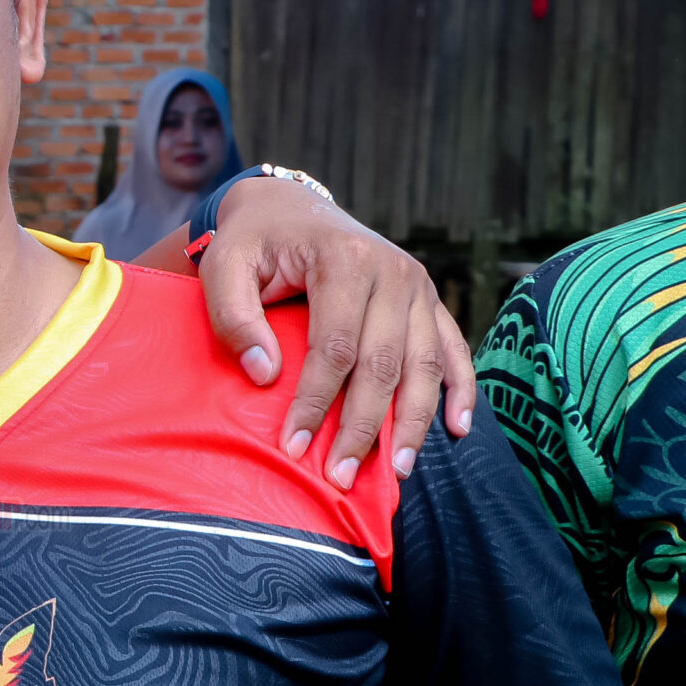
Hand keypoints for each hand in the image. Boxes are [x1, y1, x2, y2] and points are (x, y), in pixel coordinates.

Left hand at [197, 175, 475, 487]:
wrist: (290, 208)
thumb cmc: (253, 242)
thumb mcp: (224, 267)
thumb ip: (235, 317)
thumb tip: (265, 376)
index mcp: (345, 260)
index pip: (336, 347)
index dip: (316, 402)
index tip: (295, 445)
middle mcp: (393, 272)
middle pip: (384, 364)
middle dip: (364, 426)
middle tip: (342, 476)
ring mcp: (418, 287)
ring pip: (426, 363)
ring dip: (414, 421)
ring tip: (400, 470)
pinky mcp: (428, 300)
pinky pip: (453, 348)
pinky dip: (460, 388)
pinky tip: (457, 427)